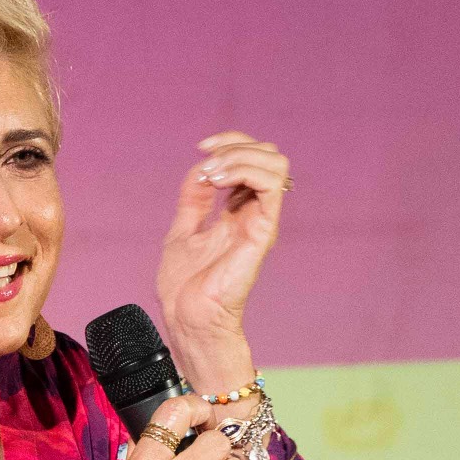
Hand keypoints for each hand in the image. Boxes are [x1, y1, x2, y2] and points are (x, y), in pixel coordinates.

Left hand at [154, 132, 288, 396]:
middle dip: (237, 144)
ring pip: (276, 164)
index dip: (230, 143)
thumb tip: (201, 168)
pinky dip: (244, 171)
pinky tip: (217, 181)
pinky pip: (271, 187)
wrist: (186, 316)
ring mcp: (261, 221)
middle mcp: (254, 213)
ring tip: (212, 173)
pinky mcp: (262, 232)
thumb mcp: (183, 229)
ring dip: (240, 156)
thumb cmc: (185, 287)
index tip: (201, 148)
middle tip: (207, 162)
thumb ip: (194, 199)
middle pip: (269, 155)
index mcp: (238, 211)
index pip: (252, 159)